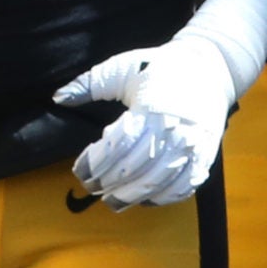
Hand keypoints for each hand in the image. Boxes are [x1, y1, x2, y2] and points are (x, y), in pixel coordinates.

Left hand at [53, 35, 237, 207]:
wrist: (209, 67)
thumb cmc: (158, 67)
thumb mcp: (122, 68)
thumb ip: (89, 84)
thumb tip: (58, 97)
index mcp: (152, 107)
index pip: (119, 145)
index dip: (96, 162)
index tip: (80, 169)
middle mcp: (174, 130)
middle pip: (137, 169)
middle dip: (109, 183)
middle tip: (92, 187)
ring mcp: (193, 146)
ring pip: (160, 183)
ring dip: (132, 196)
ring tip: (112, 200)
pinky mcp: (206, 156)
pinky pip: (185, 187)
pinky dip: (164, 198)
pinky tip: (146, 200)